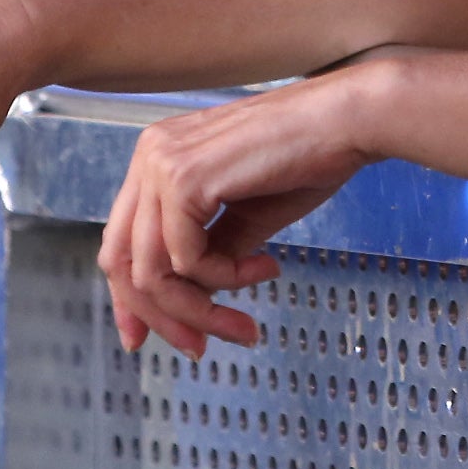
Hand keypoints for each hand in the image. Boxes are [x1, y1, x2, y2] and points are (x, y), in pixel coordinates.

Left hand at [93, 70, 377, 355]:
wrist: (346, 120)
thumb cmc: (308, 158)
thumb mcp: (245, 217)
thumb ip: (209, 252)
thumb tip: (190, 300)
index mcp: (158, 158)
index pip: (121, 242)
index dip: (131, 300)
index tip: (147, 339)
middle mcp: (149, 155)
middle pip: (125, 263)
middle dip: (164, 317)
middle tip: (201, 348)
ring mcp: (161, 164)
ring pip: (153, 272)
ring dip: (201, 310)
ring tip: (244, 322)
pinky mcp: (184, 179)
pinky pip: (187, 260)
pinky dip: (225, 279)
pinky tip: (264, 267)